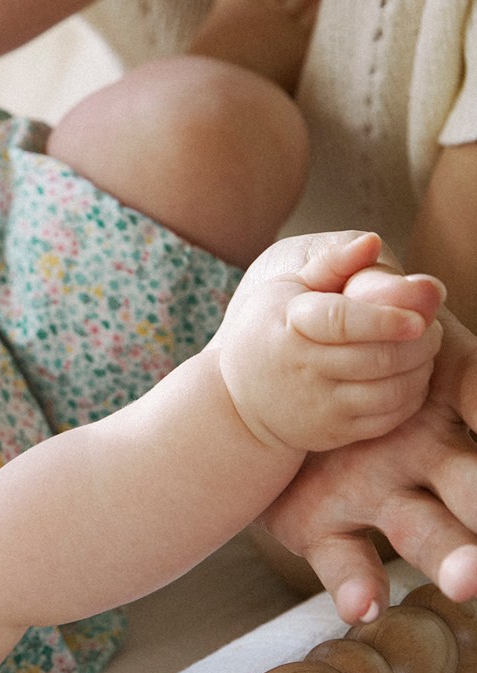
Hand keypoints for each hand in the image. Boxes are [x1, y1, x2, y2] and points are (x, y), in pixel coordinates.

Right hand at [216, 231, 443, 454]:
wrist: (240, 401)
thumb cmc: (270, 331)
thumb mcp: (286, 289)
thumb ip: (332, 263)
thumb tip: (374, 240)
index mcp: (290, 325)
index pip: (342, 321)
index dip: (385, 319)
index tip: (419, 318)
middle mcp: (303, 368)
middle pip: (376, 358)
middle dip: (419, 342)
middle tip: (431, 325)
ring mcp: (319, 405)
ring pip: (389, 391)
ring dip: (420, 368)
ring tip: (424, 348)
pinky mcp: (334, 432)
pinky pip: (388, 417)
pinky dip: (411, 395)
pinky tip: (412, 375)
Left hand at [264, 301, 476, 623]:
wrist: (262, 390)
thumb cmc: (327, 336)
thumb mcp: (341, 302)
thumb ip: (363, 286)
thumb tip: (370, 249)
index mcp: (439, 397)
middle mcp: (424, 454)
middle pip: (475, 484)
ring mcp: (380, 495)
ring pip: (429, 533)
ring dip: (456, 559)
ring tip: (468, 584)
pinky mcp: (325, 526)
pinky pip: (345, 561)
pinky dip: (356, 586)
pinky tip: (361, 606)